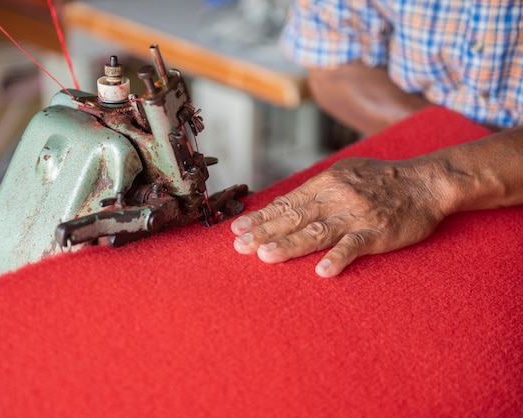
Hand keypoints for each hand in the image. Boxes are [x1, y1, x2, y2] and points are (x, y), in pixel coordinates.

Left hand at [231, 157, 447, 277]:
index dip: (262, 217)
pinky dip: (338, 258)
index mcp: (326, 183)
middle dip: (264, 232)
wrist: (427, 182)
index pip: (287, 203)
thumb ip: (317, 189)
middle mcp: (336, 198)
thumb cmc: (382, 179)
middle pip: (294, 217)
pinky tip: (322, 271)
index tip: (238, 229)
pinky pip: (354, 246)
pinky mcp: (377, 232)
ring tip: (265, 256)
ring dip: (290, 244)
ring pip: (316, 232)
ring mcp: (356, 215)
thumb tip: (286, 204)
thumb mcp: (345, 173)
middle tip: (239, 246)